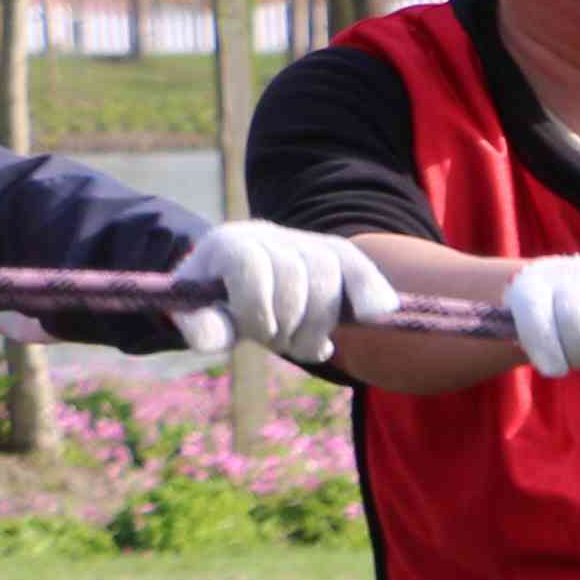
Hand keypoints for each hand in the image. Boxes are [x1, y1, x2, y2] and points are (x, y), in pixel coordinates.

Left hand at [174, 217, 401, 367]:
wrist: (239, 283)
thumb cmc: (220, 306)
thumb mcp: (203, 319)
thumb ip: (203, 328)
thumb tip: (211, 337)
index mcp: (229, 244)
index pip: (252, 266)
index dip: (258, 309)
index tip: (258, 334)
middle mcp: (268, 234)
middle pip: (296, 273)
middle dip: (292, 322)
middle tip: (281, 345)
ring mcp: (304, 241)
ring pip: (329, 271)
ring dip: (322, 321)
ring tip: (310, 344)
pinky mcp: (335, 254)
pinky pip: (359, 265)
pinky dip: (370, 290)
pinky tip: (376, 316)